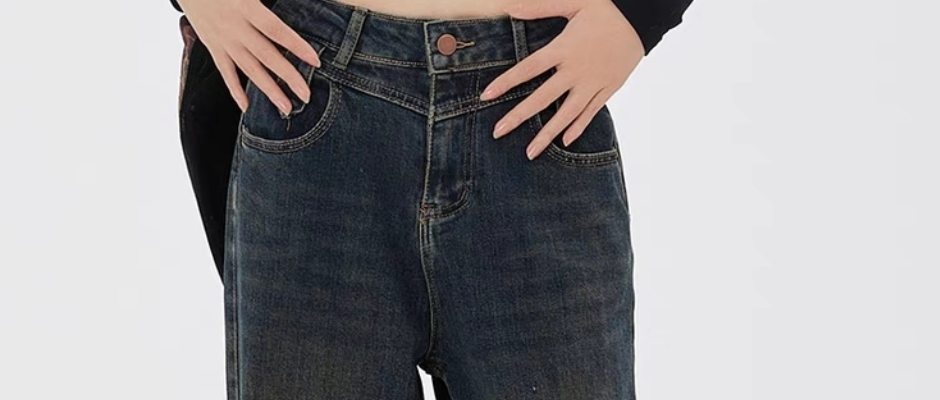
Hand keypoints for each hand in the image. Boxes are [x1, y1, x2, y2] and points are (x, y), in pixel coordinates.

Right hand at [176, 0, 320, 114]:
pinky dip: (235, 90)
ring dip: (268, 90)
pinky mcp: (211, 46)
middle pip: (266, 55)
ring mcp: (222, 39)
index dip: (297, 46)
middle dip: (288, 77)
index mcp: (246, 7)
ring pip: (248, 69)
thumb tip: (299, 3)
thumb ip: (268, 1)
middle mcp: (234, 27)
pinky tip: (246, 106)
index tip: (315, 61)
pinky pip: (224, 71)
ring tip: (285, 107)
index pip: (276, 30)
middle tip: (306, 95)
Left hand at [480, 0, 643, 159]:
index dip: (506, 82)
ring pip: (566, 113)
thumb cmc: (606, 8)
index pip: (528, 69)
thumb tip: (509, 7)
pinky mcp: (609, 87)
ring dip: (547, 134)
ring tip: (530, 152)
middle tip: (498, 132)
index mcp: (564, 48)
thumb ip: (540, 7)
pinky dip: (578, 127)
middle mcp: (576, 70)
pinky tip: (565, 141)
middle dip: (518, 116)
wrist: (643, 18)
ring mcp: (593, 82)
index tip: (486, 96)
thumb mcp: (573, 2)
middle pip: (542, 98)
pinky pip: (592, 111)